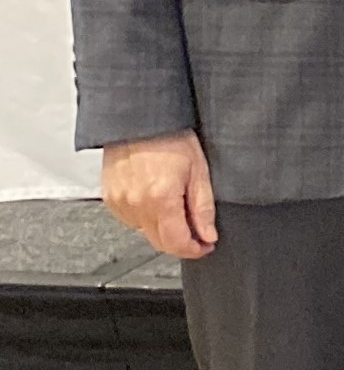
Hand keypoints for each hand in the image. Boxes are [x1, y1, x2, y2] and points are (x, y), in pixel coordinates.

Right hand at [101, 130, 217, 259]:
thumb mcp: (199, 171)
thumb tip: (208, 235)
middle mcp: (135, 204)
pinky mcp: (110, 198)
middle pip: (159, 242)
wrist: (140, 120)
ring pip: (145, 232)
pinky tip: (155, 199)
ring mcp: (119, 202)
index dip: (195, 249)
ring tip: (175, 205)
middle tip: (196, 230)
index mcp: (160, 199)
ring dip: (163, 228)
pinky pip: (131, 219)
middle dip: (180, 241)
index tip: (205, 246)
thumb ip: (203, 208)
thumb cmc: (170, 138)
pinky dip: (146, 216)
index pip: (176, 243)